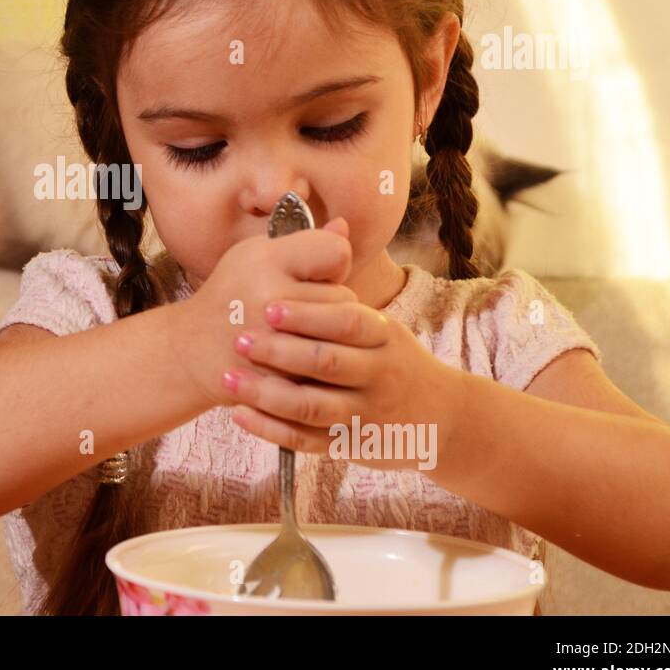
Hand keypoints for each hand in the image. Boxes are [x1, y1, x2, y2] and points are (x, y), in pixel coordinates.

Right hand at [164, 216, 354, 410]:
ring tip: (300, 329)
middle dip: (331, 301)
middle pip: (343, 296)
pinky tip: (299, 355)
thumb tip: (344, 227)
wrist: (193, 350)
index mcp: (264, 261)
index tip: (315, 271)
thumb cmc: (231, 295)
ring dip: (331, 333)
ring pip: (342, 336)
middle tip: (302, 305)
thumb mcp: (255, 255)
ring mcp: (276, 345)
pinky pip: (329, 368)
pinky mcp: (281, 378)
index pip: (336, 252)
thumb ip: (302, 242)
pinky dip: (321, 363)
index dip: (331, 261)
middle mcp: (269, 299)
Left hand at [223, 288, 466, 473]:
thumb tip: (332, 226)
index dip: (308, 316)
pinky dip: (272, 429)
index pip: (348, 321)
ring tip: (229, 379)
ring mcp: (365, 413)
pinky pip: (307, 440)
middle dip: (279, 352)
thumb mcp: (382, 325)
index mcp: (384, 336)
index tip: (269, 308)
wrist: (439, 417)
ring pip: (313, 406)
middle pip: (328, 363)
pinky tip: (240, 415)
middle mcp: (378, 374)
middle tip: (239, 340)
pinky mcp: (350, 444)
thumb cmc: (391, 360)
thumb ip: (345, 294)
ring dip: (267, 394)